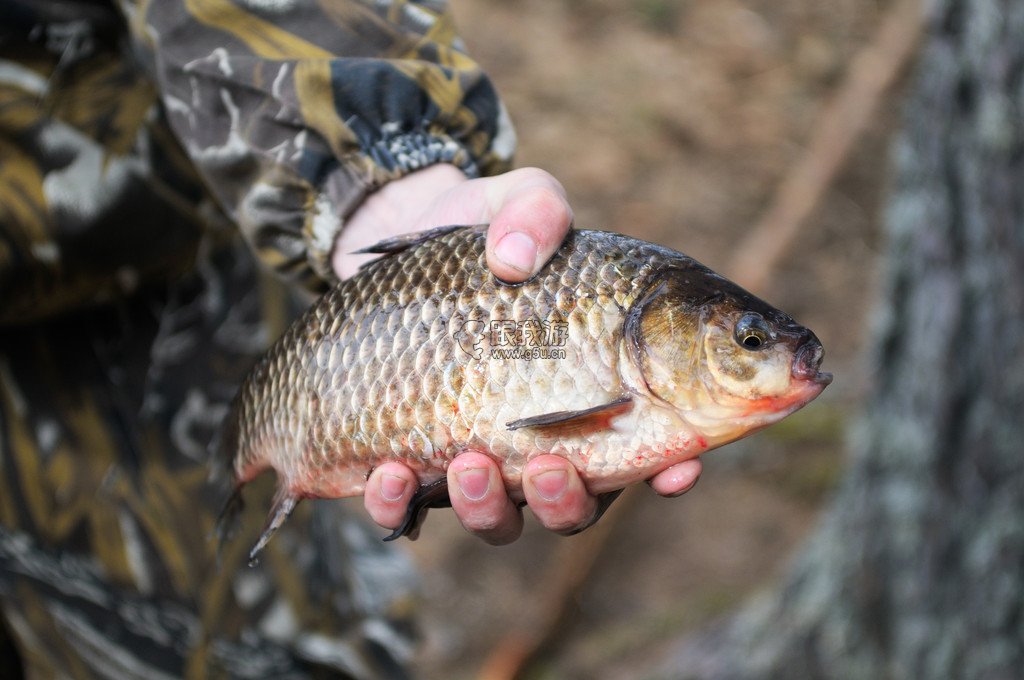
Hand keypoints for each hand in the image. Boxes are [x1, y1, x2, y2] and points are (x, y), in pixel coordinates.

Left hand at [337, 164, 702, 543]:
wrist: (397, 248)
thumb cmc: (482, 230)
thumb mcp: (516, 201)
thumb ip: (534, 210)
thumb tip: (514, 257)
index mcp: (598, 383)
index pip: (657, 438)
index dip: (677, 465)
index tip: (678, 465)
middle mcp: (549, 435)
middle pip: (577, 503)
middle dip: (566, 500)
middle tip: (548, 465)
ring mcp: (482, 455)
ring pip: (501, 519)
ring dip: (487, 508)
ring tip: (468, 466)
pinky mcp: (412, 458)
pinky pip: (407, 509)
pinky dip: (396, 504)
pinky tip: (389, 473)